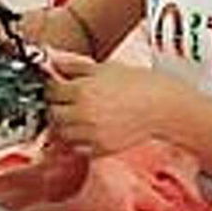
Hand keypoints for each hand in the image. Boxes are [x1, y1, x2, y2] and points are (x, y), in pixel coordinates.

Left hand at [44, 49, 183, 156]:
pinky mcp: (101, 148)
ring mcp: (92, 133)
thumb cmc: (136, 83)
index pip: (51, 92)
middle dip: (56, 107)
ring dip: (65, 125)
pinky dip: (77, 140)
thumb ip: (74, 66)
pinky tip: (88, 128)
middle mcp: (84, 113)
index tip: (57, 87)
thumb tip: (52, 62)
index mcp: (82, 90)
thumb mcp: (103, 67)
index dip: (53, 88)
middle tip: (66, 102)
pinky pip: (77, 148)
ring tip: (78, 115)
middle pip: (53, 114)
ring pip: (62, 134)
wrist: (160, 105)